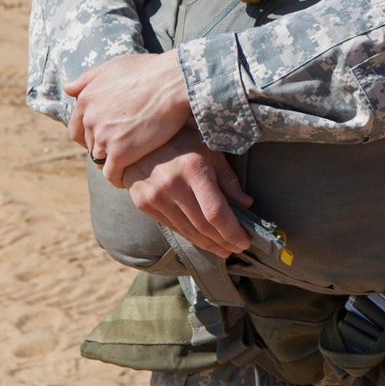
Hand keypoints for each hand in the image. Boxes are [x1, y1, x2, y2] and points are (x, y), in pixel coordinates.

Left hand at [65, 50, 191, 186]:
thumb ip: (88, 78)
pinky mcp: (120, 153)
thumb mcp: (114, 66)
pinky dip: (117, 177)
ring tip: (128, 161)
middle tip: (121, 148)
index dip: (89, 134)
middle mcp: (90, 119)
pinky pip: (111, 173)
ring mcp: (104, 137)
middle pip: (89, 143)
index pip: (76, 127)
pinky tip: (125, 178)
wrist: (174, 82)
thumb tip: (67, 88)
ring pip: (100, 158)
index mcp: (86, 99)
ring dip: (112, 160)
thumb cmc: (149, 70)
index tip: (105, 137)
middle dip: (102, 146)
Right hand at [122, 125, 251, 257]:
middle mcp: (172, 184)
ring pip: (187, 230)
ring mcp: (154, 196)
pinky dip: (190, 237)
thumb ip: (227, 178)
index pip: (216, 212)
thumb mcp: (210, 149)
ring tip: (224, 250)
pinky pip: (172, 226)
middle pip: (203, 225)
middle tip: (238, 248)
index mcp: (193, 168)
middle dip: (223, 241)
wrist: (138, 136)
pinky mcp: (142, 203)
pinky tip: (203, 241)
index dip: (233, 231)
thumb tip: (246, 204)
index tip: (245, 240)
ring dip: (208, 244)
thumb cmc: (182, 138)